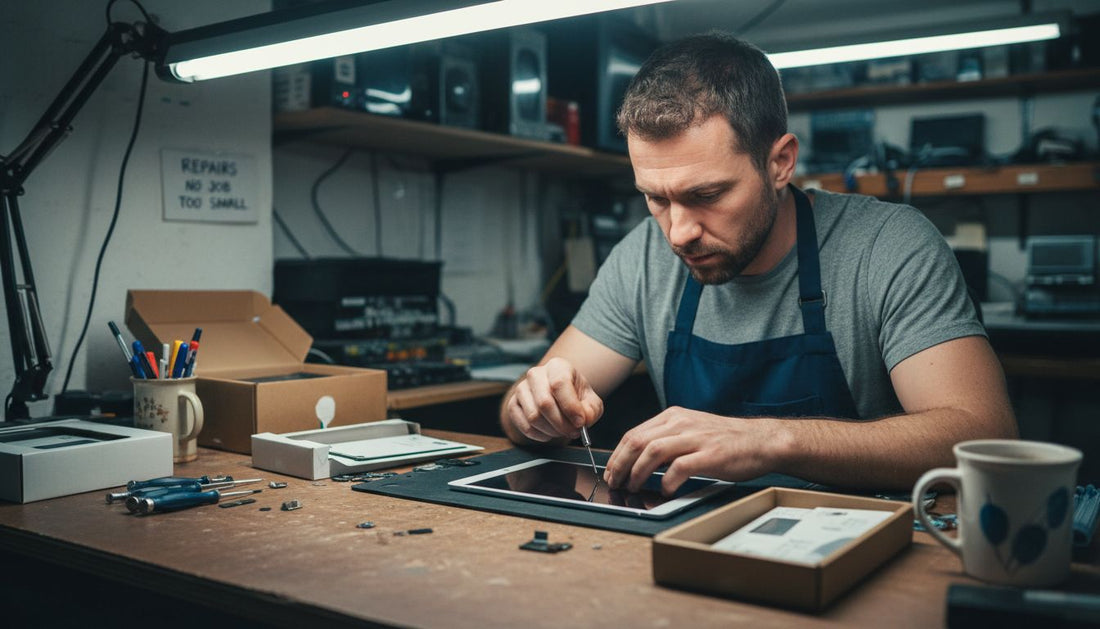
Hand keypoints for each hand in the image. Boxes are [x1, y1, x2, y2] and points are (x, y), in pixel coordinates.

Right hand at [505, 357, 603, 441]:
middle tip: (573, 432)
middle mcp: (536, 374)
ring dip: (551, 431)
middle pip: (544, 403)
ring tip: (562, 431)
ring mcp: (521, 389)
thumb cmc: (575, 398)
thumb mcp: (591, 402)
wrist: (558, 399)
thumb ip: (591, 411)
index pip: (559, 384)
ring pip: (533, 416)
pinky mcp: (513, 404)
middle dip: (561, 423)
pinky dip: (539, 435)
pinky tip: (549, 434)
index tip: (580, 422)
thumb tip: (583, 420)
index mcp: (557, 366)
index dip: (570, 407)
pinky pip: (524, 425)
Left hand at [603, 407, 790, 495]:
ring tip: (633, 487)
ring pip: (653, 451)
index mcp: (674, 416)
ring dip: (637, 472)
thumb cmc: (727, 440)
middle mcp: (682, 423)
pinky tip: (665, 489)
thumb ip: (668, 440)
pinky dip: (667, 480)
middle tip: (615, 483)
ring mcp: (696, 438)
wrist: (762, 441)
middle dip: (620, 464)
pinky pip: (679, 467)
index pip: (634, 434)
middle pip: (637, 442)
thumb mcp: (692, 431)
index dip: (617, 455)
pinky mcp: (710, 454)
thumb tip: (639, 460)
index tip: (611, 471)